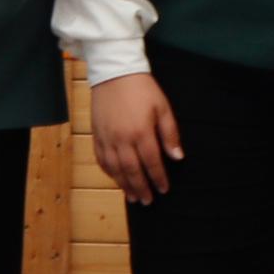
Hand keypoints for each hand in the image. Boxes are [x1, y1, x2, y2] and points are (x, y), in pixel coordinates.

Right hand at [92, 73, 184, 202]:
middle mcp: (122, 139)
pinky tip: (115, 178)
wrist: (114, 72)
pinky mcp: (96, 134)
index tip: (164, 189)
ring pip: (115, 168)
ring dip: (124, 185)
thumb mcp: (163, 107)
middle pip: (132, 170)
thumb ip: (170, 133)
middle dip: (141, 188)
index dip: (158, 178)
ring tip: (132, 197)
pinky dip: (109, 171)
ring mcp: (107, 137)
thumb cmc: (142, 88)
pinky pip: (101, 159)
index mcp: (142, 132)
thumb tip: (177, 157)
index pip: (152, 162)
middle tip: (147, 201)